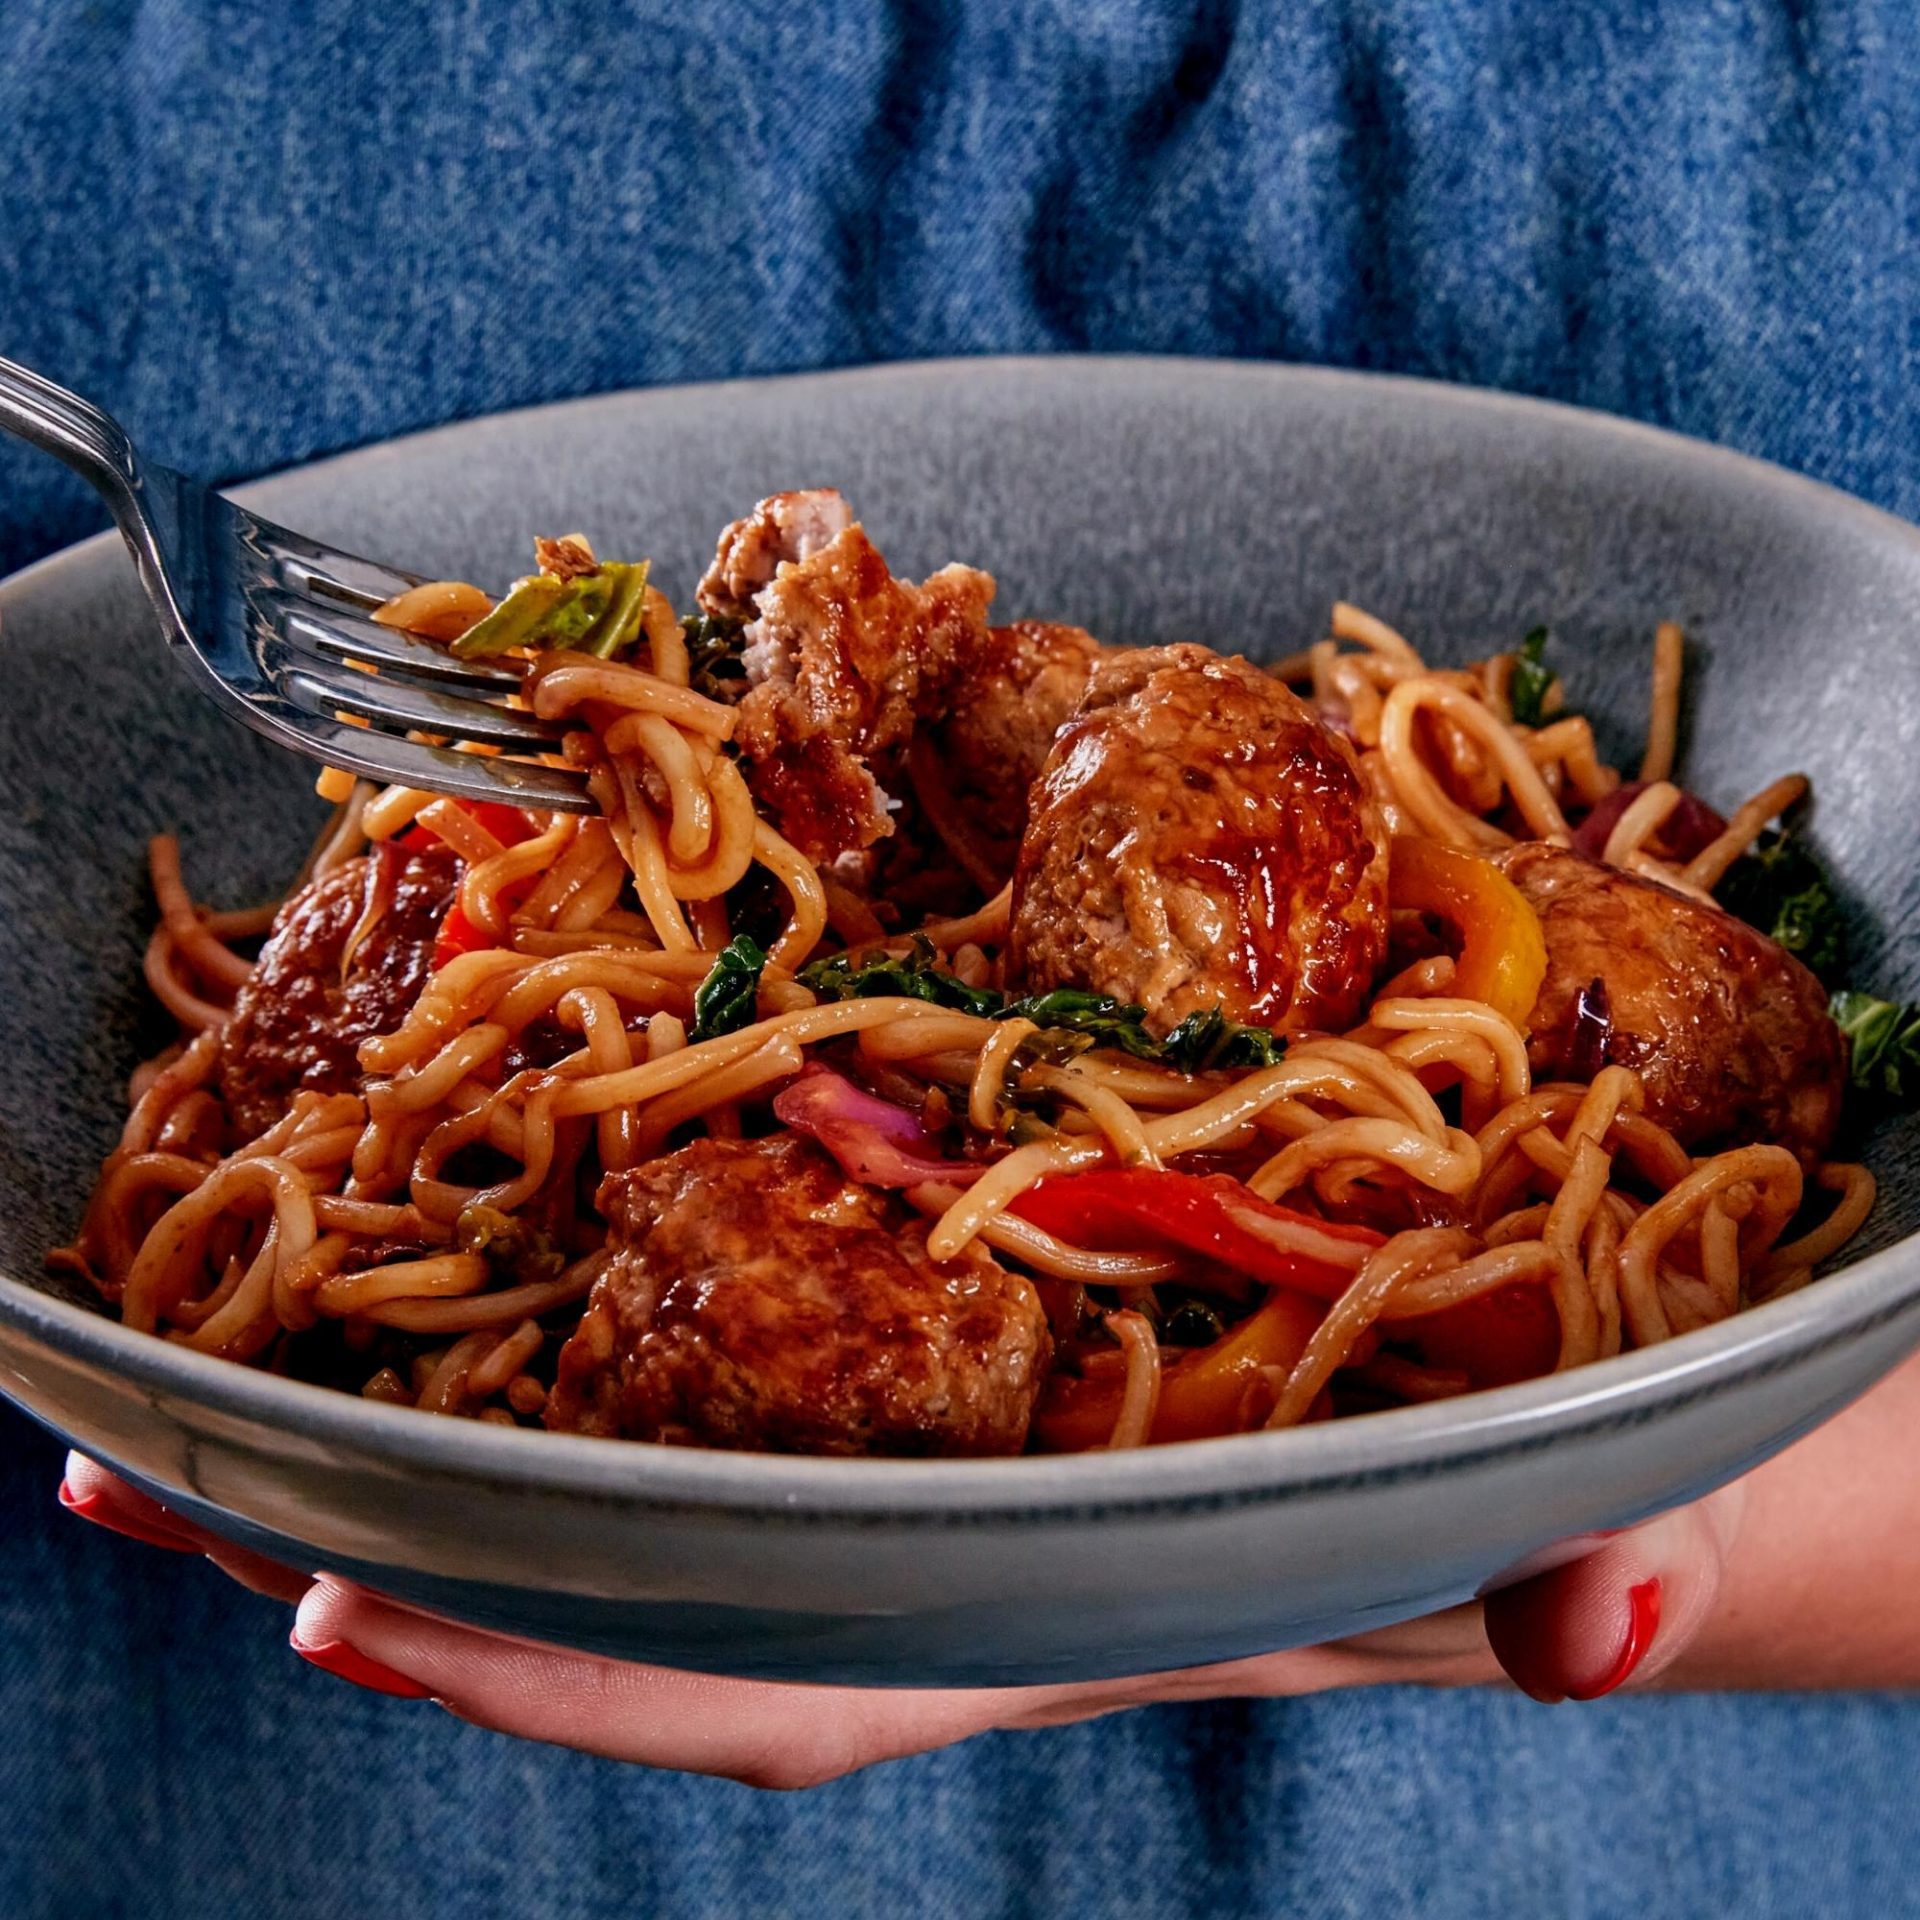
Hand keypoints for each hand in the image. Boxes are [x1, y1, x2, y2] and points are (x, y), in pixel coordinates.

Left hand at [55, 1449, 1734, 1786]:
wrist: (1561, 1391)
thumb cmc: (1549, 1449)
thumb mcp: (1587, 1491)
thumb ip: (1596, 1558)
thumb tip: (1603, 1618)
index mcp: (1061, 1579)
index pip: (791, 1660)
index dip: (580, 1669)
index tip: (346, 1631)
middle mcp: (962, 1520)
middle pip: (648, 1575)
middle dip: (404, 1558)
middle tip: (148, 1476)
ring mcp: (952, 1429)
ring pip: (659, 1462)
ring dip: (442, 1434)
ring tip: (211, 1391)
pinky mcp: (966, 1332)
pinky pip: (739, 1340)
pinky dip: (590, 1314)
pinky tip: (482, 1251)